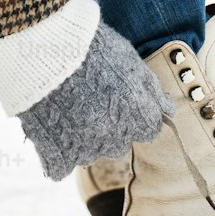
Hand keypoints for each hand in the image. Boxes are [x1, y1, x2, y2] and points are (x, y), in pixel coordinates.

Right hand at [17, 19, 174, 180]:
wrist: (45, 46)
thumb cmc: (91, 47)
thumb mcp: (130, 61)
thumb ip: (152, 92)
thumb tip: (169, 112)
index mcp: (136, 112)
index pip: (150, 129)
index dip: (137, 115)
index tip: (123, 102)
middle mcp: (114, 134)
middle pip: (121, 143)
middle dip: (111, 127)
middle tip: (92, 101)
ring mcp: (84, 146)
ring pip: (91, 154)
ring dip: (84, 138)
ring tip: (69, 108)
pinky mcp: (55, 151)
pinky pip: (60, 168)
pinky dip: (57, 156)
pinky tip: (52, 132)